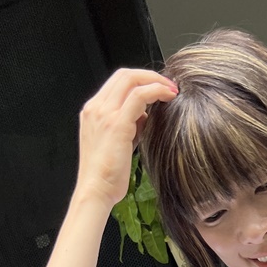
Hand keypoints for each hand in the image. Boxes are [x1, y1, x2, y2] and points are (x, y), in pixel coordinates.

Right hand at [75, 68, 179, 208]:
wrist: (95, 191)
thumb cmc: (107, 175)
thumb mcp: (117, 144)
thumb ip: (129, 126)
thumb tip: (145, 116)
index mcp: (93, 111)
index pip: (117, 83)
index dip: (140, 80)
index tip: (158, 87)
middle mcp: (95, 108)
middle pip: (124, 75)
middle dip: (150, 76)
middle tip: (170, 85)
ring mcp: (104, 113)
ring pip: (131, 79)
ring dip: (155, 81)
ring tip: (173, 91)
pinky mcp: (116, 124)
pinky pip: (139, 96)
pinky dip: (156, 91)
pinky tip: (169, 97)